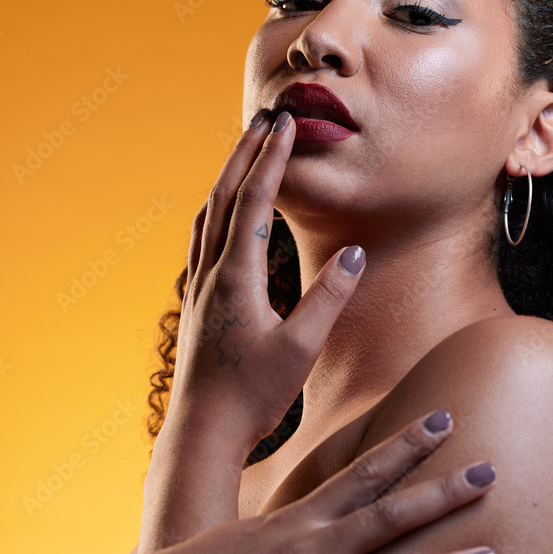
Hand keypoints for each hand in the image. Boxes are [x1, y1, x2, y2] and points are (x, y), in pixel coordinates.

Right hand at [104, 412, 496, 553]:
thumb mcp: (250, 530)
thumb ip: (295, 523)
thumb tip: (327, 510)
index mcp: (297, 519)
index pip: (363, 472)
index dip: (408, 444)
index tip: (446, 419)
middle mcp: (307, 549)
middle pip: (388, 516)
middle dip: (443, 493)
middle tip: (492, 472)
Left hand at [168, 109, 361, 451]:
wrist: (202, 432)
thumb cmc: (253, 395)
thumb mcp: (300, 349)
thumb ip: (329, 300)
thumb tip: (355, 255)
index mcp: (237, 279)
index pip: (255, 204)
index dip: (271, 161)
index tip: (286, 125)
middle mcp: (211, 275)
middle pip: (224, 199)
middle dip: (245, 156)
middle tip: (264, 121)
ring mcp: (199, 289)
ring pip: (208, 217)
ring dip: (227, 180)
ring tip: (243, 155)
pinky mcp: (198, 305)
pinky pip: (203, 241)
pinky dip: (216, 212)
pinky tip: (222, 218)